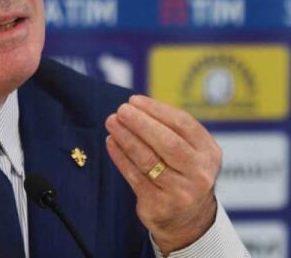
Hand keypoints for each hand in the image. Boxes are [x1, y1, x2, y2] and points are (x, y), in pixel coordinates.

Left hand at [105, 95, 220, 254]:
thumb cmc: (183, 173)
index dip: (157, 110)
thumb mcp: (191, 152)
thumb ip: (171, 130)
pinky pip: (135, 176)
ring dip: (126, 138)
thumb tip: (136, 105)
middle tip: (121, 110)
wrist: (188, 220)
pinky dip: (120, 157)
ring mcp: (180, 192)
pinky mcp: (159, 205)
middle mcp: (199, 173)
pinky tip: (111, 142)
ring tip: (111, 123)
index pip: (184, 125)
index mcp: (209, 153)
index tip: (134, 100)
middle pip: (167, 142)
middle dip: (141, 123)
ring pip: (148, 159)